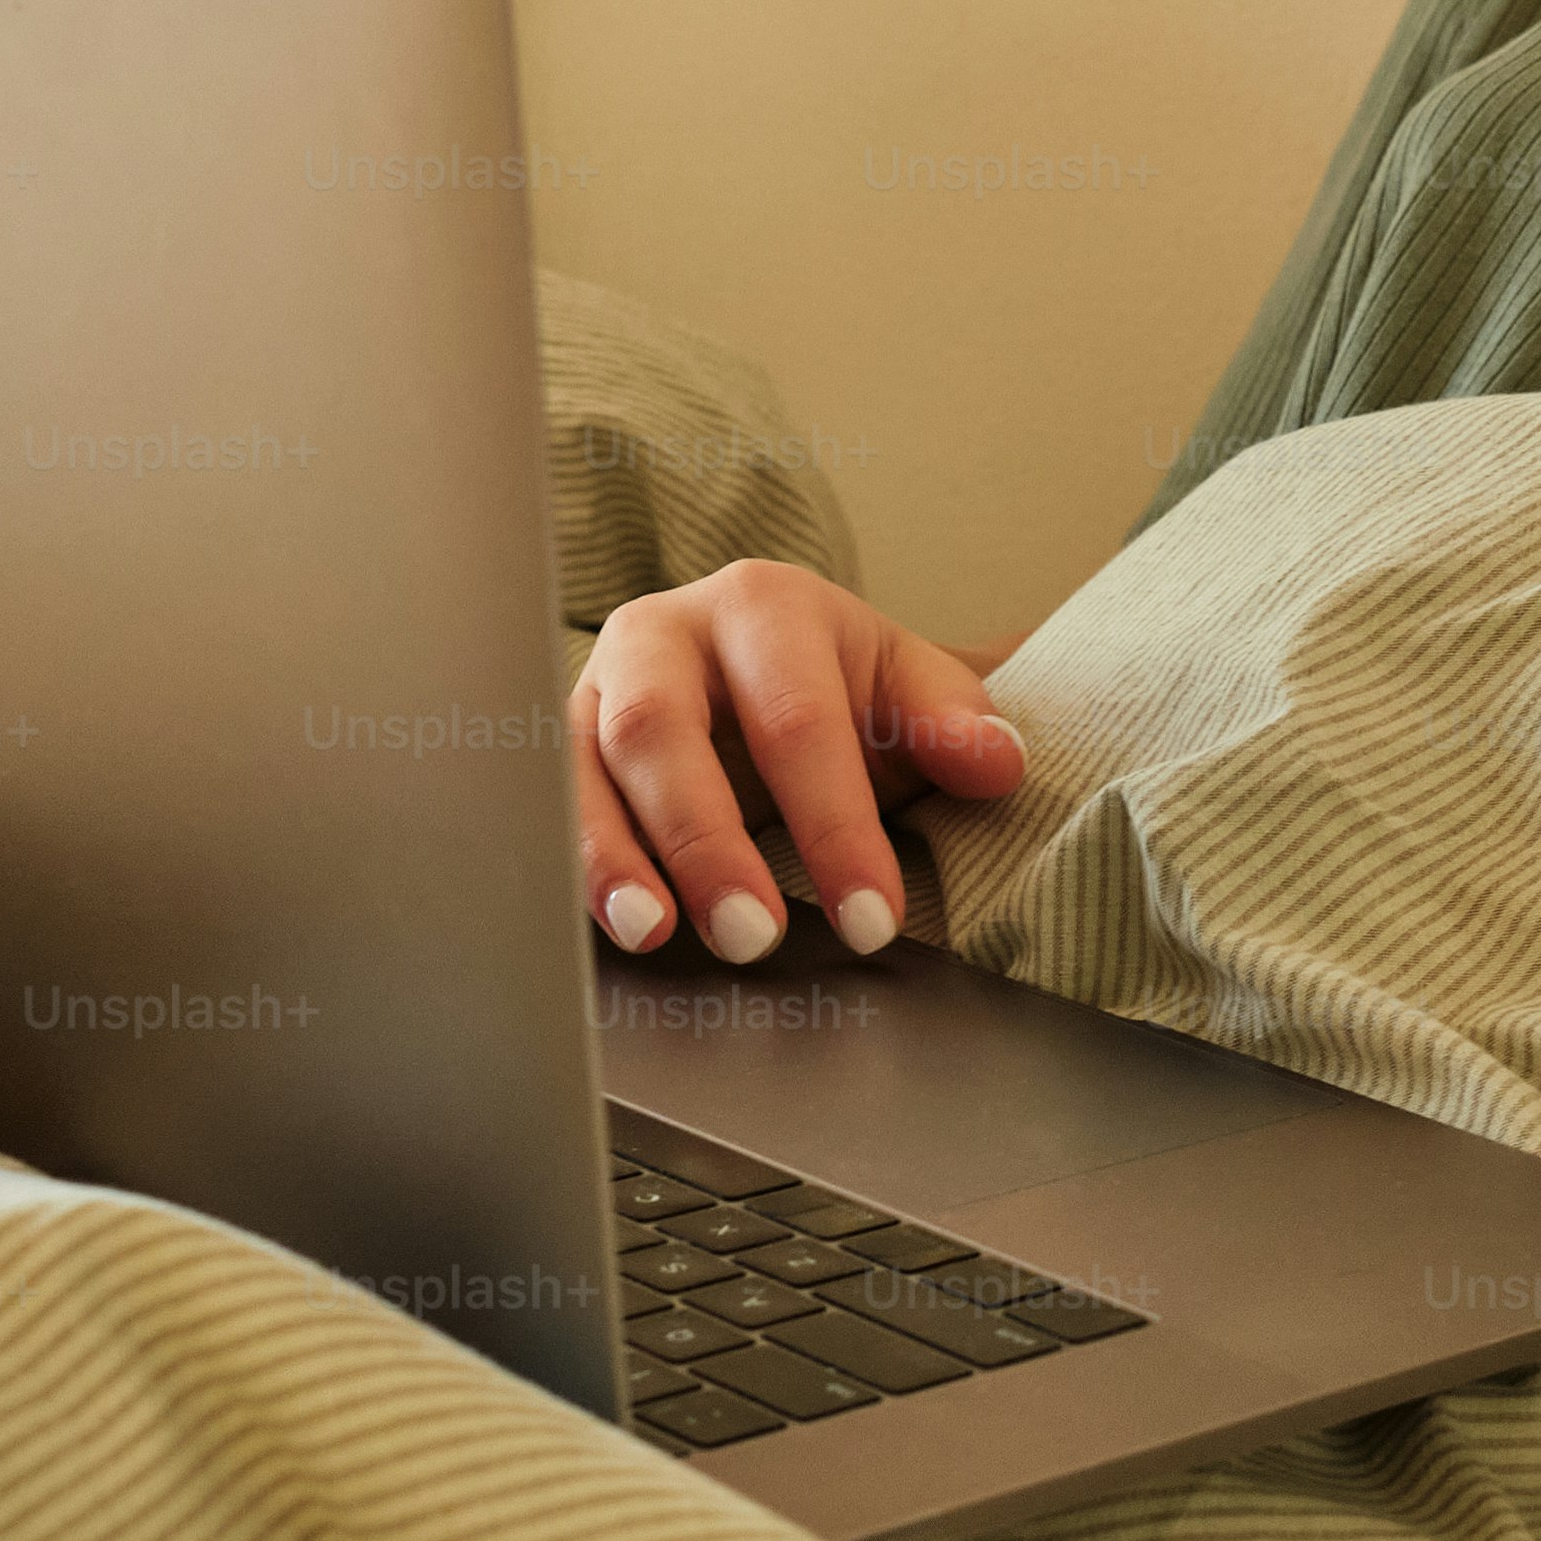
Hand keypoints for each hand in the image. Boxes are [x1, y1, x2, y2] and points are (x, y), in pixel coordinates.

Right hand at [569, 559, 1026, 962]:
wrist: (766, 669)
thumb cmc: (837, 686)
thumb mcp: (908, 686)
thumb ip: (952, 721)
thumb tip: (996, 762)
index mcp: (760, 606)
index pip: (795, 719)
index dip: (834, 823)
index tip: (871, 918)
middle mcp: (661, 635)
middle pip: (663, 729)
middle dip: (705, 839)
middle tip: (752, 935)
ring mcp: (596, 690)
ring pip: (581, 765)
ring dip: (612, 857)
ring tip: (652, 934)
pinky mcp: (555, 750)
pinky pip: (544, 807)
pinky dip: (570, 870)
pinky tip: (603, 929)